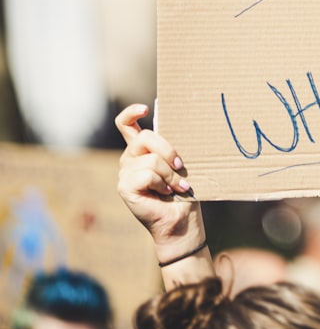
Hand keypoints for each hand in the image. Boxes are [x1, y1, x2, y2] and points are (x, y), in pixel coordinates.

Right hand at [116, 103, 209, 282]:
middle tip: (182, 167)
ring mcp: (124, 173)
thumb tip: (186, 129)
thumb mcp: (181, 164)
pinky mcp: (124, 187)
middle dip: (168, 150)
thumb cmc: (185, 191)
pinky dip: (162, 183)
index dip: (131, 113)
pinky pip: (146, 174)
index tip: (145, 108)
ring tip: (177, 186)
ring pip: (151, 160)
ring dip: (170, 174)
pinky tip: (165, 193)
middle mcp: (130, 159)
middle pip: (144, 137)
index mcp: (142, 150)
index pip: (126, 125)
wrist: (182, 220)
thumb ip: (173, 148)